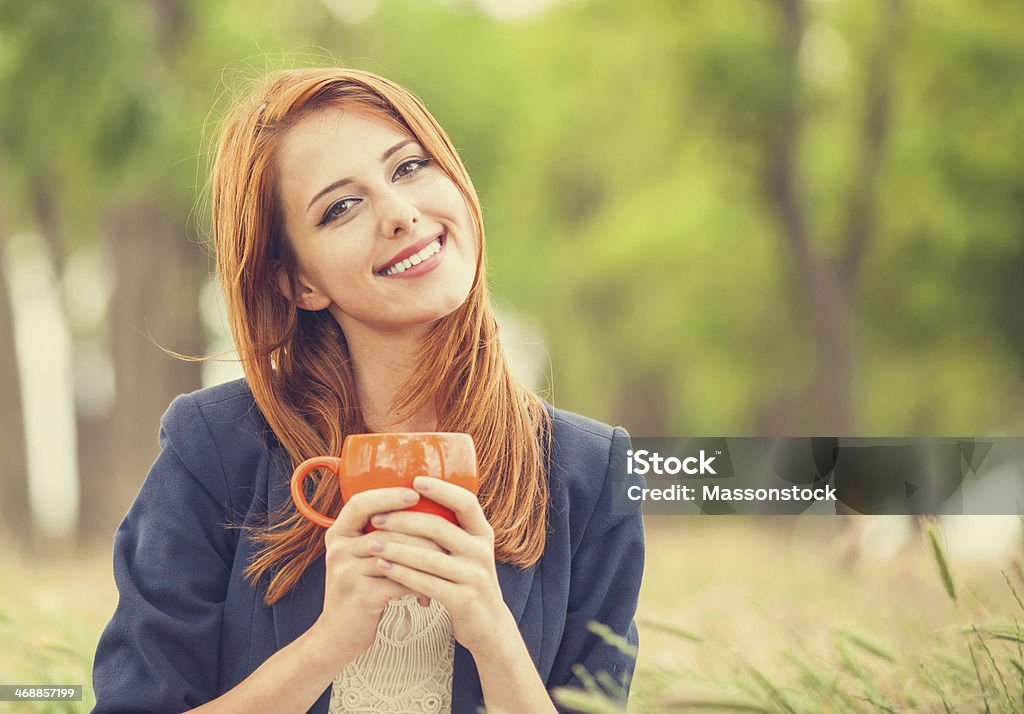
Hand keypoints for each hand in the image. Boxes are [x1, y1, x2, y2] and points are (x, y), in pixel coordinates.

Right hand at [311, 487, 438, 664]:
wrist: (338, 636)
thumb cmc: (360, 590)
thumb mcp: (361, 557)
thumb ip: (380, 535)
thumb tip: (422, 510)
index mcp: (338, 533)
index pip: (361, 502)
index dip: (388, 495)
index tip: (416, 492)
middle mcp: (338, 548)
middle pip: (386, 528)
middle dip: (421, 530)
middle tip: (448, 533)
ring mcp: (347, 571)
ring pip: (398, 554)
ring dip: (426, 558)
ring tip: (446, 562)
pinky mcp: (360, 595)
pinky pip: (400, 581)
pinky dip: (419, 585)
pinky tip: (430, 593)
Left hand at [367, 477, 517, 657]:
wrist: (489, 627)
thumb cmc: (468, 582)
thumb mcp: (468, 552)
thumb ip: (451, 530)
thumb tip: (415, 500)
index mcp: (482, 533)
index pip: (466, 502)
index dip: (442, 490)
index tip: (415, 480)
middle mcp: (481, 551)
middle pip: (440, 527)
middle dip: (404, 520)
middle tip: (377, 518)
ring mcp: (475, 576)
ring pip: (429, 557)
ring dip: (397, 549)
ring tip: (371, 544)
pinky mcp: (464, 600)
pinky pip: (427, 583)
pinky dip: (401, 574)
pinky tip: (383, 567)